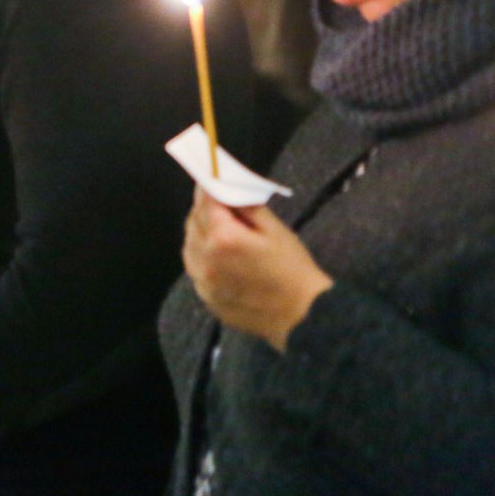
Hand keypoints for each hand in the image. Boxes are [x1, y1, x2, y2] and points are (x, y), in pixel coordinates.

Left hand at [183, 188, 333, 351]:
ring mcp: (202, 281)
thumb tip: (224, 186)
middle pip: (194, 222)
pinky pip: (196, 267)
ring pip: (190, 245)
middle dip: (205, 211)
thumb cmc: (294, 269)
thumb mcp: (275, 229)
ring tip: (224, 233)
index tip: (210, 178)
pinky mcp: (205, 297)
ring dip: (202, 233)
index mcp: (222, 237)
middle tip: (222, 206)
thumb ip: (244, 205)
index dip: (208, 188)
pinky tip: (223, 258)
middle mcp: (204, 258)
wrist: (303, 317)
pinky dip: (204, 257)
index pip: (205, 201)